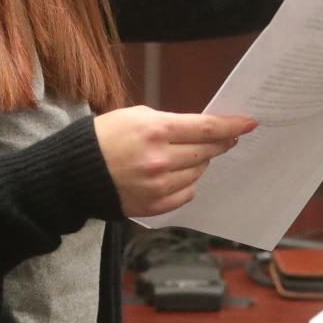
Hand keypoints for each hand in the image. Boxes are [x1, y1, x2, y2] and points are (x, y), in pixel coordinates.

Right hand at [93, 105, 256, 216]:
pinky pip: (186, 194)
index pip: (205, 128)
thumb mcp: (135, 116)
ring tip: (187, 156)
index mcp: (155, 130)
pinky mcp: (154, 206)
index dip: (231, 125)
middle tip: (226, 139)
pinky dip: (186, 183)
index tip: (248, 124)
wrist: (74, 174)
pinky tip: (175, 174)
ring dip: (200, 163)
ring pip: (198, 173)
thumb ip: (170, 123)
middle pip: (206, 152)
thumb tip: (202, 129)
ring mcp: (158, 186)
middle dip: (219, 143)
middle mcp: (160, 160)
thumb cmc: (104, 138)